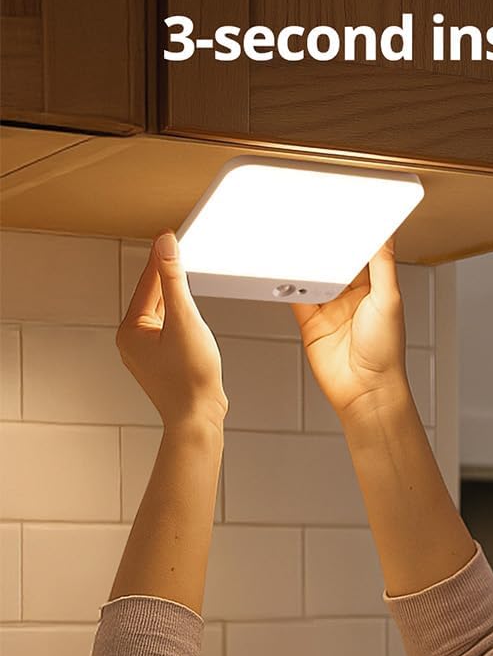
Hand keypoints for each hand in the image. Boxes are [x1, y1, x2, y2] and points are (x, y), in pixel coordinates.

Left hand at [116, 233, 227, 430]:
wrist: (198, 419)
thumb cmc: (191, 379)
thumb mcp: (185, 320)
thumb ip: (174, 280)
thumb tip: (165, 247)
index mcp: (130, 330)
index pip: (147, 284)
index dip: (160, 259)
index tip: (167, 236)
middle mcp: (132, 342)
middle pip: (153, 299)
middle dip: (167, 279)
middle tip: (177, 252)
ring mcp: (146, 355)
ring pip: (162, 317)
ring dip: (176, 302)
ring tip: (184, 280)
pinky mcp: (162, 364)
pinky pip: (169, 333)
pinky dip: (180, 321)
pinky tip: (191, 318)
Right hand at [292, 233, 411, 422]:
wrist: (365, 391)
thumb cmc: (386, 353)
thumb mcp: (389, 300)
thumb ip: (383, 265)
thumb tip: (386, 234)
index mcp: (375, 289)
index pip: (360, 253)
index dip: (351, 234)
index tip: (342, 212)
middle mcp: (351, 297)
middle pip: (332, 262)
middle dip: (322, 245)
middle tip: (309, 220)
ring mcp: (329, 309)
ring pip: (311, 276)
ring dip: (302, 262)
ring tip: (290, 239)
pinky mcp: (310, 323)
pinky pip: (294, 297)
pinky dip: (286, 284)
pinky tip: (280, 270)